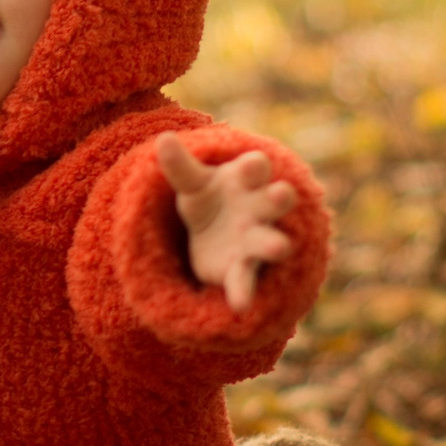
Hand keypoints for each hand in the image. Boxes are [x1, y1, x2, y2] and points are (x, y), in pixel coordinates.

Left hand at [157, 133, 296, 314]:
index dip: (255, 166)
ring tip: (280, 247)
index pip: (256, 168)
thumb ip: (179, 167)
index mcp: (247, 180)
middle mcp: (259, 209)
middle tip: (283, 194)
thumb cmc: (209, 197)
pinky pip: (245, 280)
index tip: (252, 163)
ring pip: (270, 240)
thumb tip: (163, 139)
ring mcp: (255, 240)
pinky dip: (243, 292)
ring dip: (275, 243)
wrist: (212, 233)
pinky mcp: (242, 268)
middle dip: (280, 197)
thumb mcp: (192, 182)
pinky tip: (239, 306)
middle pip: (275, 200)